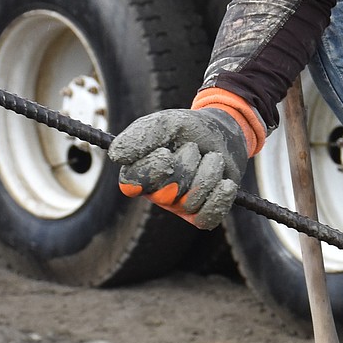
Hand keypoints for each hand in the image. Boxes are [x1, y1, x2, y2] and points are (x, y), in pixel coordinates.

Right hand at [109, 93, 260, 228]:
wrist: (222, 132)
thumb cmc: (187, 130)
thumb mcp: (164, 124)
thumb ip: (140, 136)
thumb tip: (116, 155)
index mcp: (139, 173)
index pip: (132, 184)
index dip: (151, 170)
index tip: (166, 153)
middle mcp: (157, 194)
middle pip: (166, 193)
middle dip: (187, 164)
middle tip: (193, 148)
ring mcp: (180, 207)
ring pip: (191, 201)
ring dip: (209, 172)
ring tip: (211, 158)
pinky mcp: (204, 214)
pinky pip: (208, 218)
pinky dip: (220, 197)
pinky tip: (226, 182)